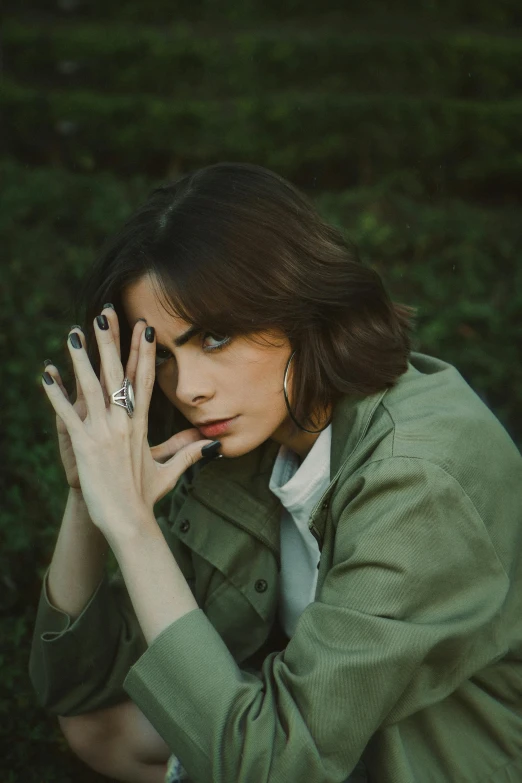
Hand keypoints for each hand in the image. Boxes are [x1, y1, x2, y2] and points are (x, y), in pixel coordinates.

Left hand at [41, 307, 216, 540]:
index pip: (143, 380)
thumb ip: (188, 453)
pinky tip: (46, 374)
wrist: (129, 521)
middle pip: (118, 374)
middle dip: (111, 342)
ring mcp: (104, 433)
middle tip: (105, 315)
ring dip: (82, 359)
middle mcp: (124, 423)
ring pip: (92, 387)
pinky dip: (56, 394)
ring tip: (74, 334)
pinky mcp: (86, 446)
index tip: (142, 327)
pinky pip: (68, 413)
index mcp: (140, 425)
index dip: (143, 352)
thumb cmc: (146, 498)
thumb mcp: (169, 472)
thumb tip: (215, 444)